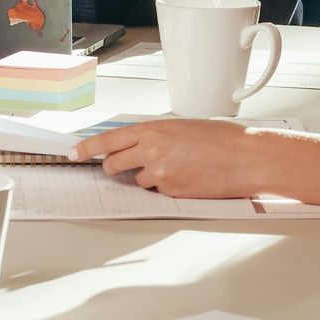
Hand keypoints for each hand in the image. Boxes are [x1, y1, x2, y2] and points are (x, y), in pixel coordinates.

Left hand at [75, 118, 262, 198]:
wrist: (245, 158)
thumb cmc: (222, 139)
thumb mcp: (182, 126)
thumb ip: (155, 135)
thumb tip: (136, 144)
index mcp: (153, 129)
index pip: (108, 140)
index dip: (87, 149)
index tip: (74, 153)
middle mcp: (151, 150)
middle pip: (114, 165)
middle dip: (115, 168)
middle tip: (125, 167)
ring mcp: (160, 174)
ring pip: (138, 181)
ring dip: (149, 177)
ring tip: (178, 166)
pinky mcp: (171, 193)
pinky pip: (158, 191)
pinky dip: (168, 186)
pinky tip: (188, 176)